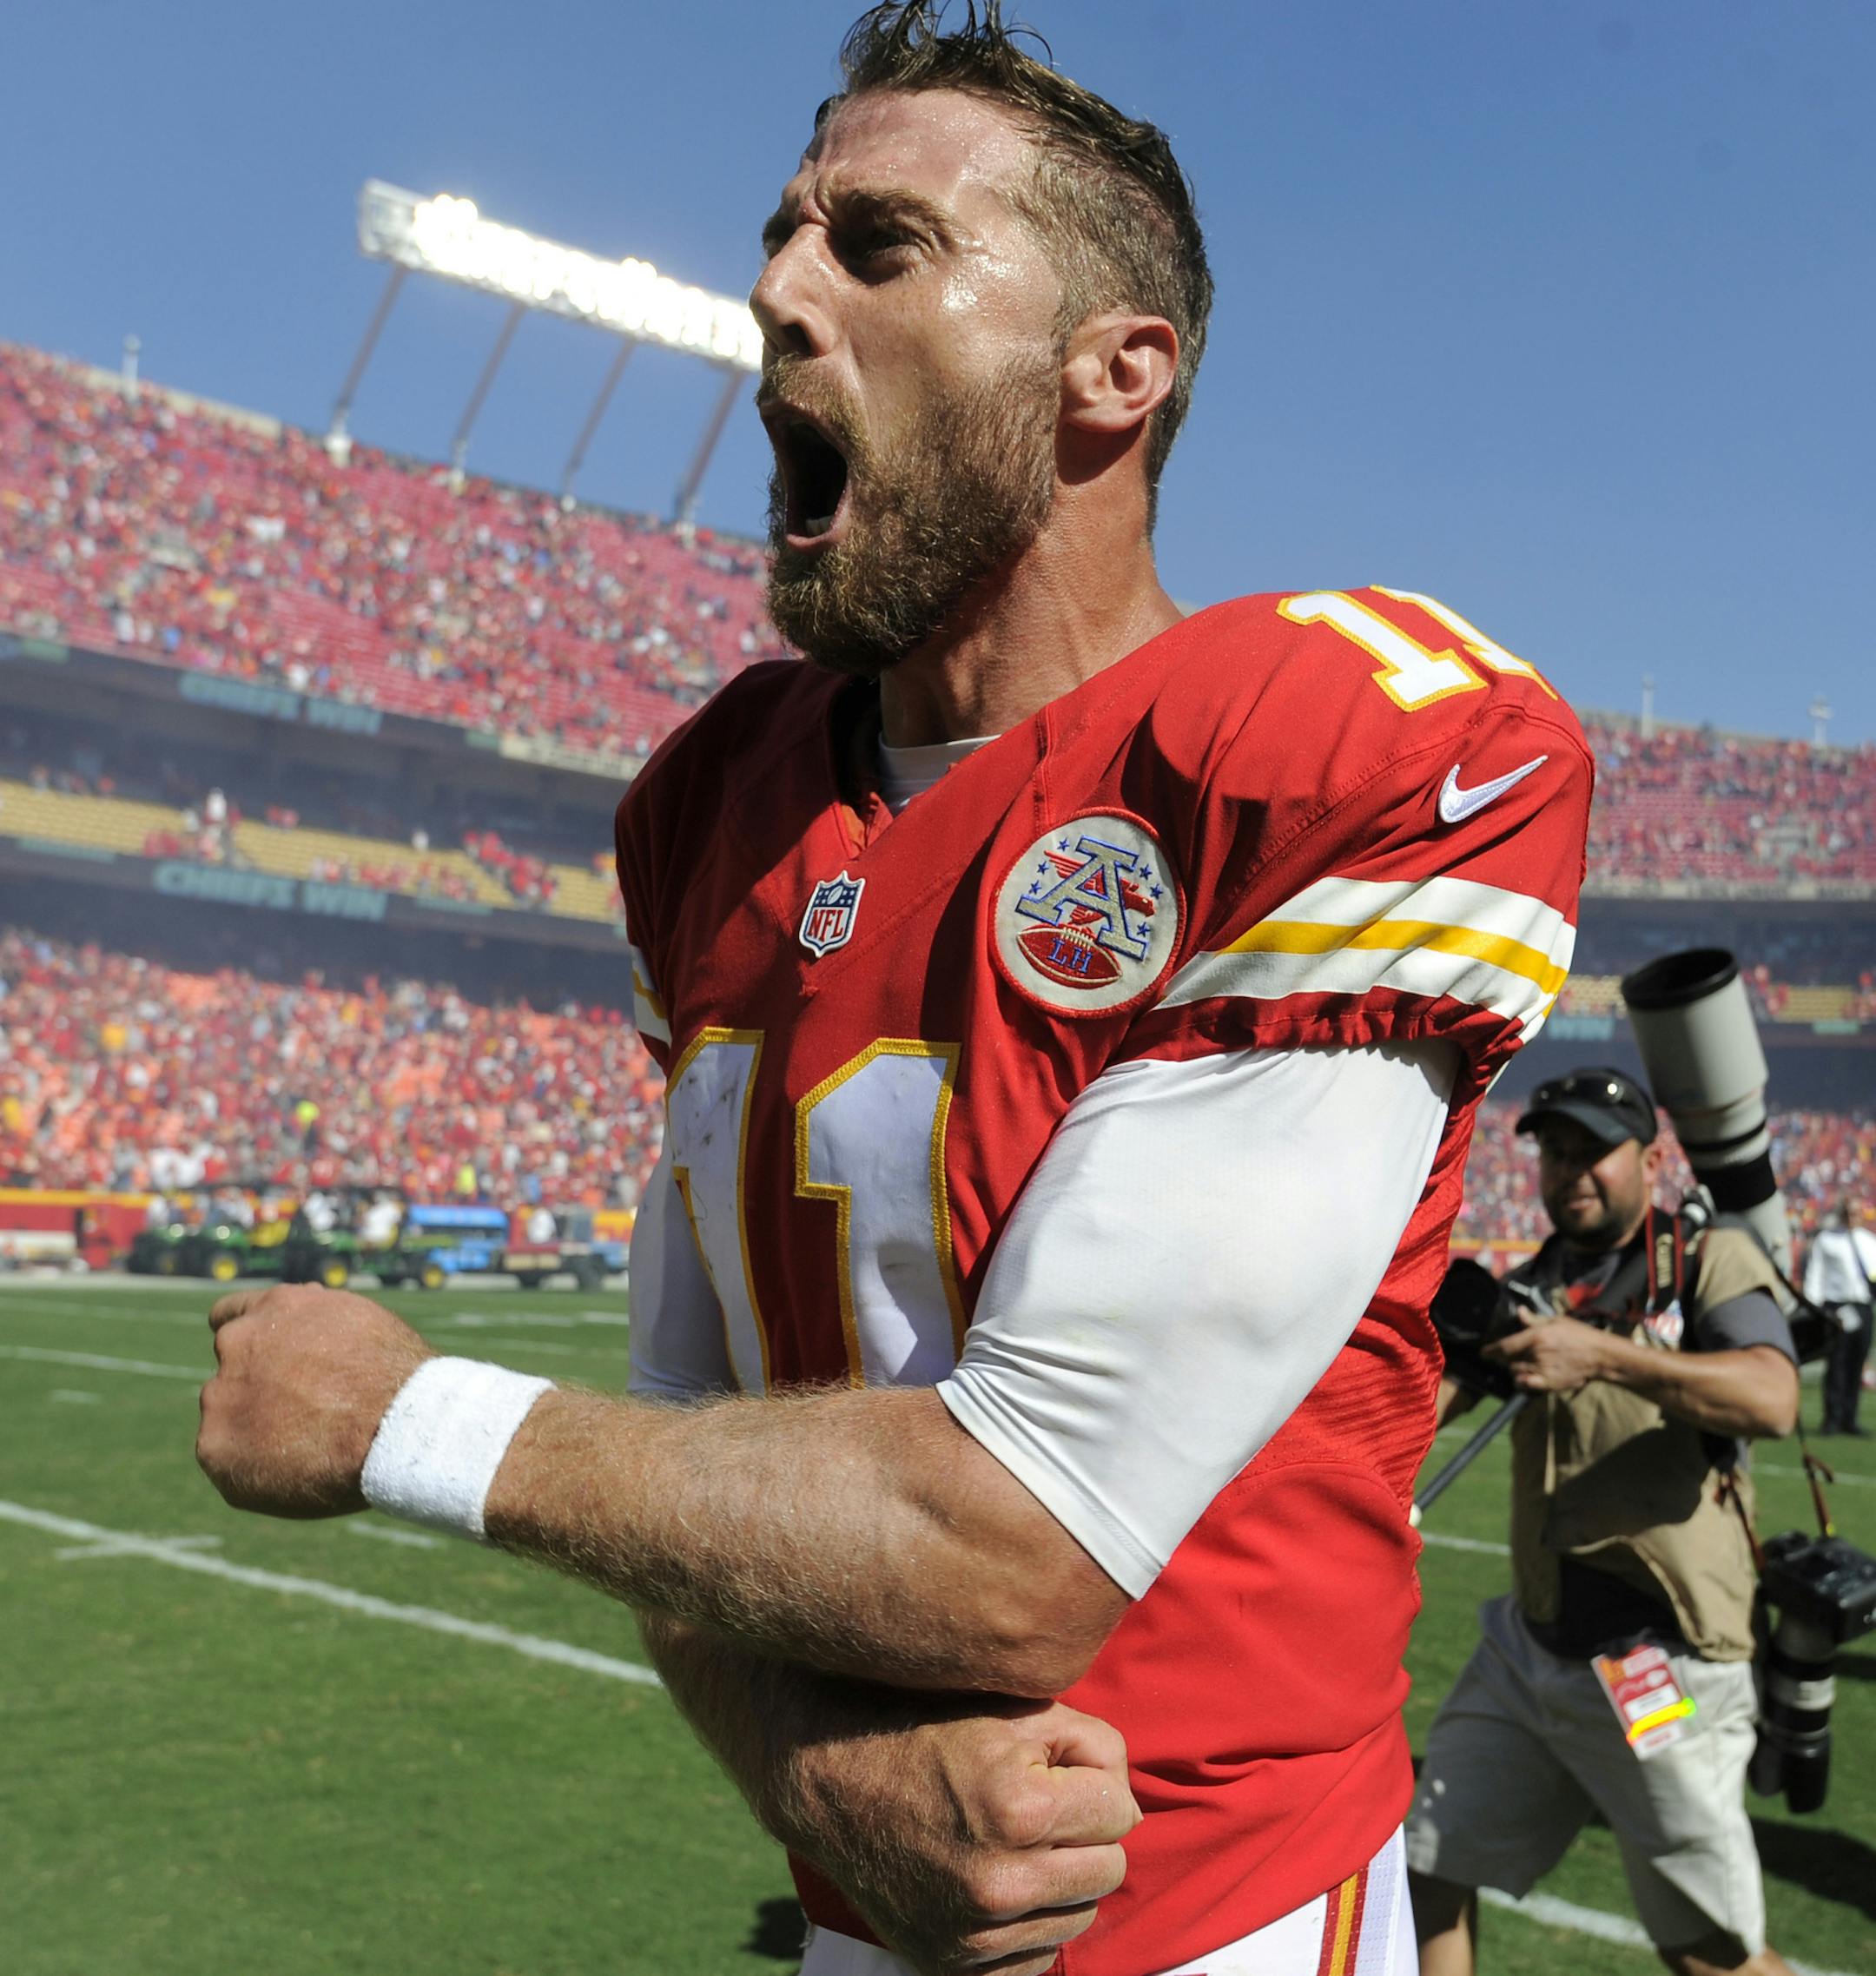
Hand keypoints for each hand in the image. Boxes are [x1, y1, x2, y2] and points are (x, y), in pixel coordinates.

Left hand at [196, 1285, 431, 1516]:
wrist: (395, 1427)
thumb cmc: (395, 1379)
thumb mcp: (358, 1326)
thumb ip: (315, 1328)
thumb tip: (305, 1328)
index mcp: (274, 1309)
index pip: (229, 1317)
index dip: (246, 1340)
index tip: (258, 1360)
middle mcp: (238, 1344)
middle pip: (231, 1373)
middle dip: (257, 1390)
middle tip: (301, 1416)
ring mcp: (220, 1397)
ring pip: (227, 1418)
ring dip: (255, 1431)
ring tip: (310, 1450)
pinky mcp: (215, 1449)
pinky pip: (228, 1463)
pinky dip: (254, 1470)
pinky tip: (296, 1473)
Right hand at [777, 1692, 1138, 1975]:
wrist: (828, 1778)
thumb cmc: (928, 1728)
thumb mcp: (1013, 1709)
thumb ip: (1091, 1745)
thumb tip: (1130, 1807)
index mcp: (1018, 1811)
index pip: (1120, 1812)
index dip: (1094, 1784)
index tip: (1057, 1773)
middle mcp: (998, 1882)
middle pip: (1108, 1870)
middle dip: (1085, 1834)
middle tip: (1040, 1808)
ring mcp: (971, 1932)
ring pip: (1078, 1917)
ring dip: (1061, 1881)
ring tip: (1016, 1842)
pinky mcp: (949, 1963)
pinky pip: (1035, 1957)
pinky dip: (1029, 1925)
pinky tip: (999, 1882)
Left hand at [1483, 1313, 1612, 1394]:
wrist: (1600, 1356)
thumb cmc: (1580, 1335)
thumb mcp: (1556, 1321)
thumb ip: (1534, 1320)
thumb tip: (1519, 1312)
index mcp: (1536, 1336)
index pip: (1504, 1346)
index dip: (1490, 1351)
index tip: (1483, 1353)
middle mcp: (1536, 1353)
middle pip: (1508, 1360)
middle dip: (1505, 1359)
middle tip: (1508, 1357)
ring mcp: (1542, 1370)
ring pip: (1516, 1372)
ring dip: (1515, 1369)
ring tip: (1523, 1365)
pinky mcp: (1550, 1383)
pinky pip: (1526, 1385)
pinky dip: (1522, 1382)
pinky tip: (1525, 1378)